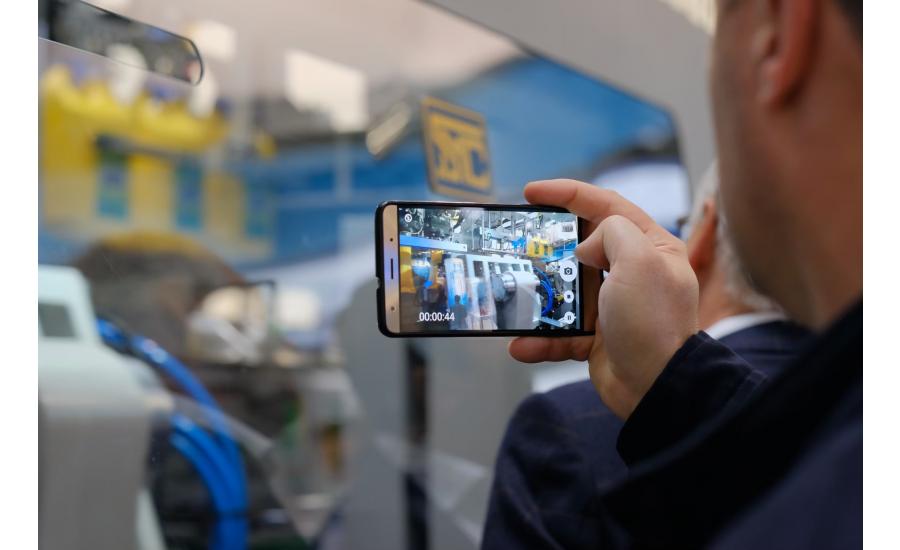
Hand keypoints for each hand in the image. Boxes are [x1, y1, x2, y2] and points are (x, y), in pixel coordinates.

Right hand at [509, 179, 698, 418]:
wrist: (657, 389)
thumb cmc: (652, 321)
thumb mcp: (639, 260)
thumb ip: (611, 234)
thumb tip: (585, 247)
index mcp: (652, 247)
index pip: (607, 206)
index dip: (568, 193)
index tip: (532, 192)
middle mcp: (635, 272)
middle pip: (583, 245)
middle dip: (550, 245)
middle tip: (520, 241)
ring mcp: (615, 306)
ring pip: (567, 290)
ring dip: (539, 297)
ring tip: (514, 295)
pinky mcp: (599, 337)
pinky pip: (562, 331)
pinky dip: (541, 339)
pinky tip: (522, 344)